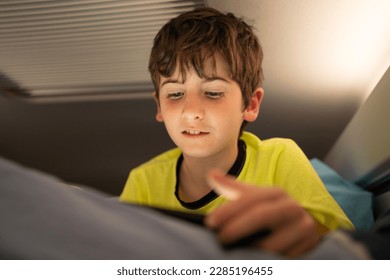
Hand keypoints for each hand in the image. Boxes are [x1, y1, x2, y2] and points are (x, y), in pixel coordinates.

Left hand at [205, 169, 322, 257]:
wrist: (301, 228)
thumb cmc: (268, 212)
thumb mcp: (252, 199)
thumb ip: (232, 188)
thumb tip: (211, 174)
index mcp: (277, 193)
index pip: (250, 198)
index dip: (229, 210)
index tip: (210, 222)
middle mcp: (293, 207)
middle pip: (261, 215)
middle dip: (237, 228)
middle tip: (220, 238)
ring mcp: (304, 229)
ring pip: (272, 242)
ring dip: (249, 249)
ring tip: (232, 253)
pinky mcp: (309, 249)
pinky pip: (282, 259)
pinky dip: (264, 262)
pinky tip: (250, 262)